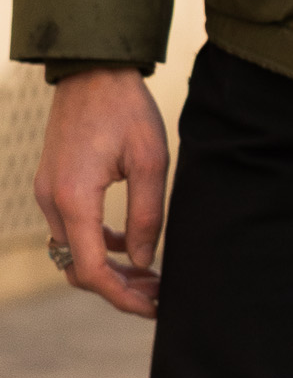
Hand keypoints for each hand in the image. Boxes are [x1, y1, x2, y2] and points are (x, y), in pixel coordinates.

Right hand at [34, 68, 167, 318]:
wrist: (93, 70)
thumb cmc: (126, 109)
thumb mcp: (150, 160)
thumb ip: (146, 215)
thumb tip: (146, 262)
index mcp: (73, 199)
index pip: (91, 269)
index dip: (121, 296)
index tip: (153, 307)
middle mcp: (52, 202)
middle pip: (79, 268)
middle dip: (118, 289)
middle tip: (158, 296)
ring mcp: (48, 194)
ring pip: (74, 252)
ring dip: (109, 269)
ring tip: (150, 277)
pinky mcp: (54, 185)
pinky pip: (72, 230)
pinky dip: (99, 244)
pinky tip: (132, 246)